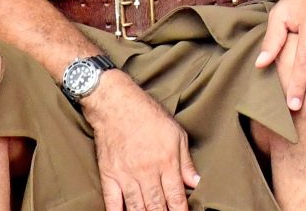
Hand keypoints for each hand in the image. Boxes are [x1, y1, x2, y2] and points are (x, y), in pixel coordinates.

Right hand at [85, 72, 198, 210]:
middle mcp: (147, 171)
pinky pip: (112, 202)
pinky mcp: (109, 175)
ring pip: (137, 208)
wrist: (116, 104)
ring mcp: (126, 175)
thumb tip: (196, 182)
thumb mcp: (176, 133)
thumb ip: (186, 161)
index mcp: (166, 161)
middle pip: (157, 206)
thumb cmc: (148, 115)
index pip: (176, 196)